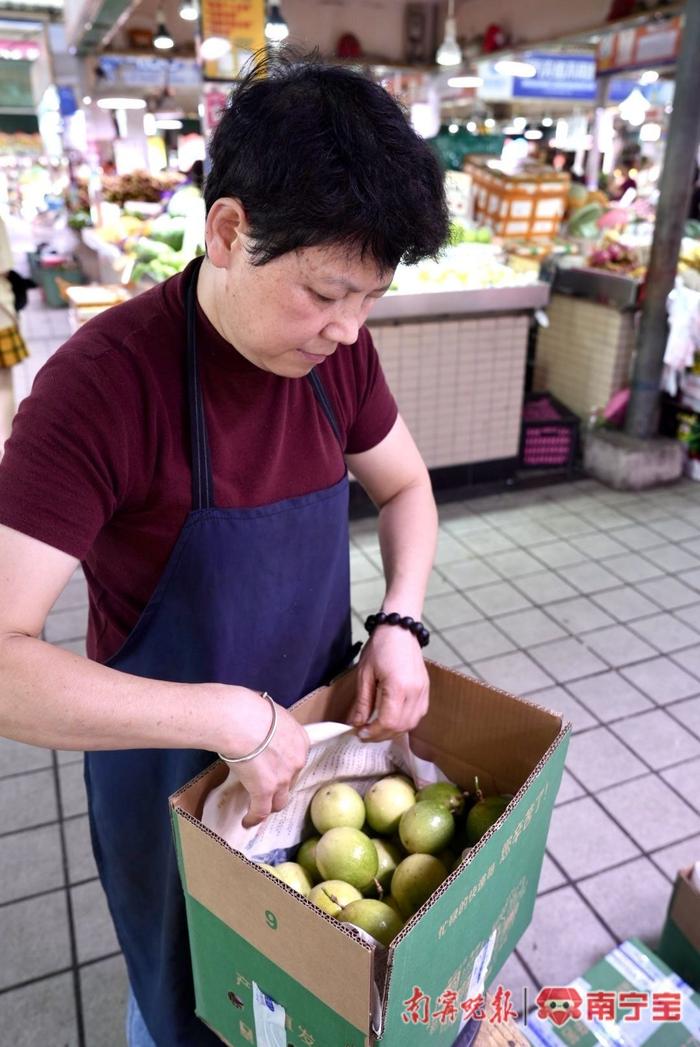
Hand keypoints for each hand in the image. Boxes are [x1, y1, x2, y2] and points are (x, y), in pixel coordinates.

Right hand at [218, 689, 309, 827]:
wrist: (239, 719)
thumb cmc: (248, 709)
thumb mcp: (270, 714)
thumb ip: (272, 728)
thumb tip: (261, 730)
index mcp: (300, 740)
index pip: (296, 761)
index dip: (286, 767)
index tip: (276, 770)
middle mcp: (296, 761)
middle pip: (290, 781)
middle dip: (279, 785)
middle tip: (266, 786)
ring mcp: (282, 778)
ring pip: (279, 800)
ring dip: (269, 805)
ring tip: (259, 808)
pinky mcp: (264, 790)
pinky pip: (260, 811)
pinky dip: (253, 818)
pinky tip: (246, 822)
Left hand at [348, 627, 428, 742]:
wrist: (400, 629)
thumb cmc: (380, 647)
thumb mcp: (364, 674)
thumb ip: (363, 702)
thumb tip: (357, 724)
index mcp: (398, 686)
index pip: (389, 721)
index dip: (374, 732)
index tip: (360, 733)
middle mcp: (415, 692)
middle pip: (401, 726)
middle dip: (382, 735)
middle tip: (365, 734)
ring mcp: (423, 691)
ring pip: (412, 723)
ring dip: (394, 731)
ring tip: (377, 728)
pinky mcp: (426, 689)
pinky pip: (418, 714)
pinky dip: (405, 722)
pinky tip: (392, 720)